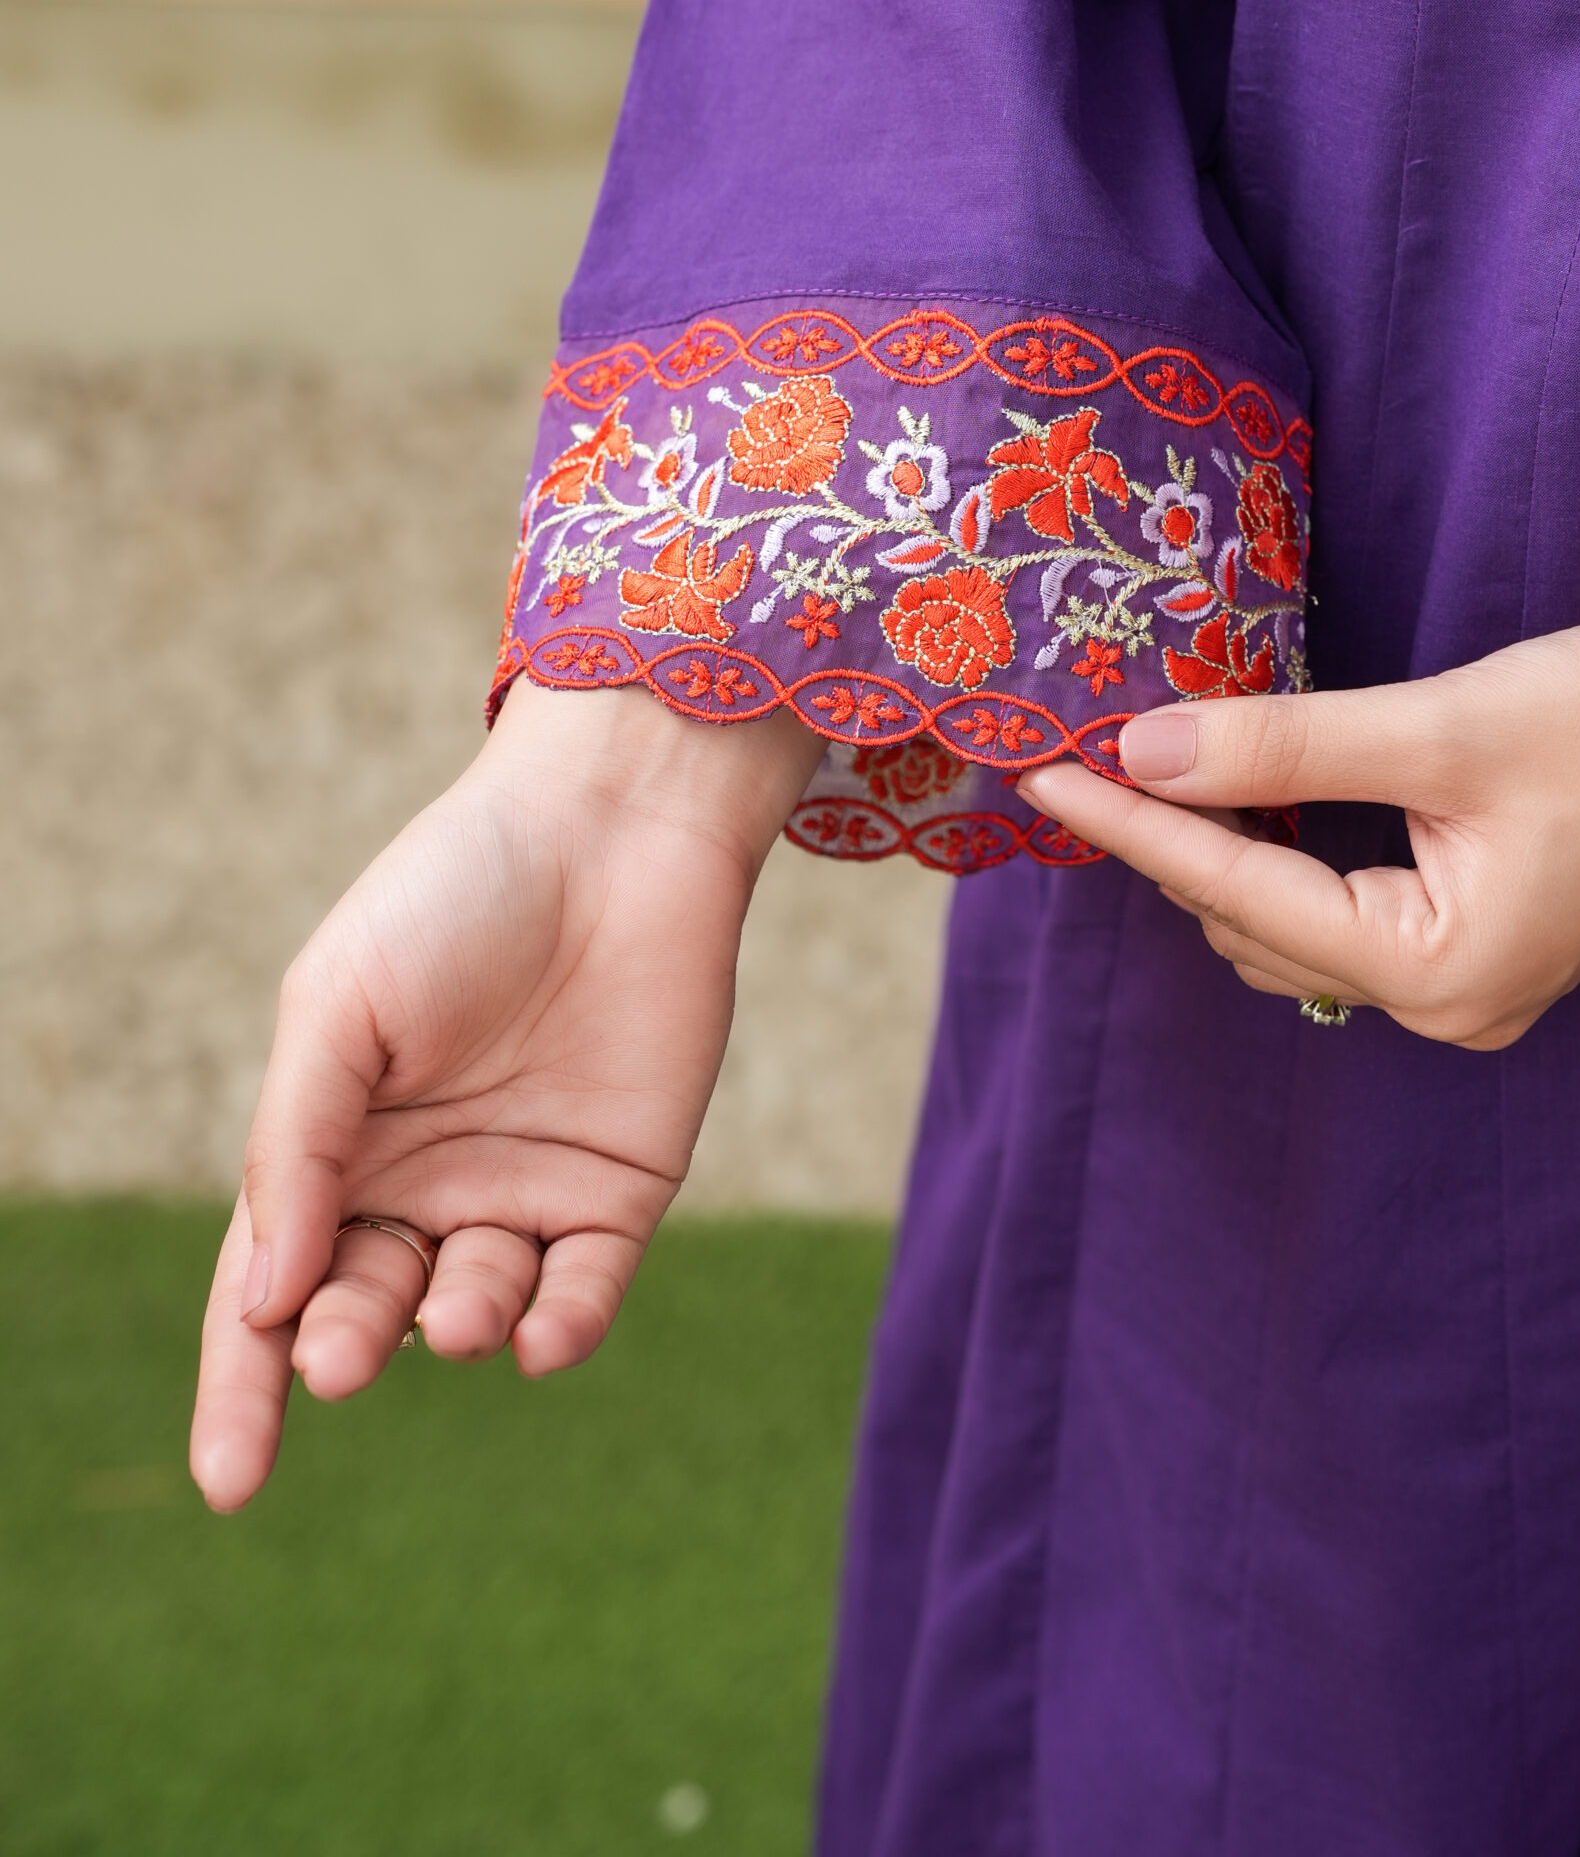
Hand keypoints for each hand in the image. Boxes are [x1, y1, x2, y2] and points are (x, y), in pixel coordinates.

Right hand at [190, 678, 820, 1511]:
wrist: (611, 826)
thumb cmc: (456, 894)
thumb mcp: (340, 1006)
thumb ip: (299, 1148)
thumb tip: (262, 1300)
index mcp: (334, 1141)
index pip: (267, 1290)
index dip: (241, 1387)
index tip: (229, 1482)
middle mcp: (422, 1181)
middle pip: (364, 1307)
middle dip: (345, 1346)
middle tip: (340, 1355)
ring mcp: (523, 1190)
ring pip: (475, 1307)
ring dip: (458, 1325)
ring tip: (458, 1308)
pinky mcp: (620, 1189)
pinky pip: (584, 1289)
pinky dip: (562, 1325)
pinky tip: (543, 1334)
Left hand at [1018, 610, 1579, 1050]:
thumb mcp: (1441, 726)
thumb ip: (1286, 749)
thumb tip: (1146, 750)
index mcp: (1440, 972)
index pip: (1236, 894)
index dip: (1130, 828)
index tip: (1040, 775)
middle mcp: (1447, 1007)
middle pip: (1252, 923)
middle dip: (1165, 842)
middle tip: (1077, 754)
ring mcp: (1464, 991)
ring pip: (1287, 930)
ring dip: (1216, 855)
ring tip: (1140, 770)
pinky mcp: (1475, 951)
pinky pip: (1336, 921)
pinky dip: (1276, 864)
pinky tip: (1239, 801)